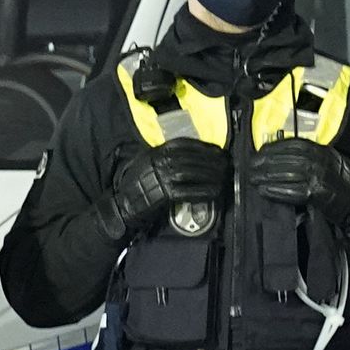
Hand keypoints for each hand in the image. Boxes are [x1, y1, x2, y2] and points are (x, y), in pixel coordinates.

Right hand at [112, 139, 228, 238]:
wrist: (123, 204)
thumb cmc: (136, 184)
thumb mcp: (147, 161)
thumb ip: (164, 155)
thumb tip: (190, 154)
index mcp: (157, 151)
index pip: (186, 144)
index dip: (204, 147)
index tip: (217, 151)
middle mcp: (161, 161)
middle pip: (193, 158)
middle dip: (213, 162)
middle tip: (226, 165)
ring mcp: (163, 177)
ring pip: (195, 174)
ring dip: (212, 176)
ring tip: (224, 178)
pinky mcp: (166, 194)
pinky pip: (191, 192)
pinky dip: (205, 192)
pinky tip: (215, 192)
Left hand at [249, 136, 349, 226]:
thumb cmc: (340, 181)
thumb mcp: (328, 159)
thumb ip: (310, 154)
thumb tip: (281, 152)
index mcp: (322, 150)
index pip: (294, 144)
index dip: (274, 147)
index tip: (260, 151)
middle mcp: (320, 161)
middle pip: (287, 159)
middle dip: (266, 162)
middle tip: (251, 166)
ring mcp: (318, 177)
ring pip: (286, 174)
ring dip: (266, 177)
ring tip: (253, 179)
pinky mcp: (316, 193)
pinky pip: (291, 191)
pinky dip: (275, 191)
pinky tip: (264, 191)